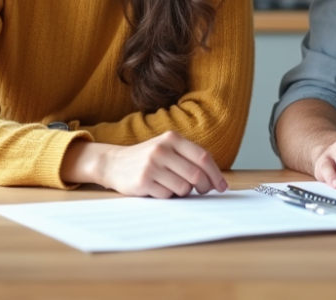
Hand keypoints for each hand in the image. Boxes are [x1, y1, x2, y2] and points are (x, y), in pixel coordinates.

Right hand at [72, 132, 228, 197]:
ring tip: (173, 186)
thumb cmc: (147, 158)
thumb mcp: (167, 148)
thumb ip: (188, 158)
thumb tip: (215, 179)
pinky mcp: (143, 181)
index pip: (203, 157)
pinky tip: (158, 188)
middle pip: (196, 174)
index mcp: (172, 138)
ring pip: (184, 187)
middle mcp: (162, 149)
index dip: (216, 174)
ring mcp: (152, 165)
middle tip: (202, 191)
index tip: (222, 186)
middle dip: (204, 186)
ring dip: (183, 192)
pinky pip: (167, 195)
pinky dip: (168, 196)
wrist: (113, 163)